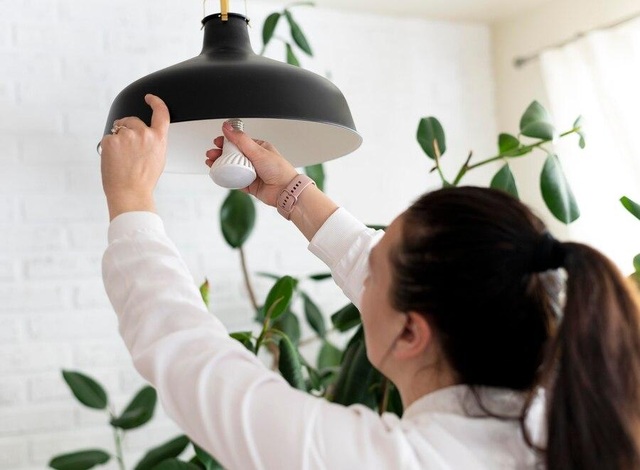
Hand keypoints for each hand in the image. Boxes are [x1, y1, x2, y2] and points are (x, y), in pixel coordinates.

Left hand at [100, 94, 169, 219]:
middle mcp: (144, 134)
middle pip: (133, 121)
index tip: (150, 98)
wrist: (130, 192)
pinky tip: (114, 159)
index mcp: (158, 138)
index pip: (161, 112)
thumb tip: (147, 134)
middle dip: (128, 128)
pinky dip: (109, 147)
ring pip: (119, 129)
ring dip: (118, 138)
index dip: (156, 102)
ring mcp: (126, 136)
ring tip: (121, 158)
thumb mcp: (158, 158)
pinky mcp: (111, 140)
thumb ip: (154, 142)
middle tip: (127, 148)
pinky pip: (108, 138)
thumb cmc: (143, 180)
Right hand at [205, 123, 297, 206]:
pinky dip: (227, 178)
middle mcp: (255, 159)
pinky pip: (235, 181)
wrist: (285, 191)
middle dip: (220, 154)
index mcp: (259, 148)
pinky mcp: (250, 184)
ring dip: (221, 165)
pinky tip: (220, 175)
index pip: (239, 142)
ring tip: (212, 163)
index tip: (217, 142)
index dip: (227, 141)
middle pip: (233, 155)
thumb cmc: (279, 170)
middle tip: (211, 154)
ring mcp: (252, 172)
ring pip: (232, 167)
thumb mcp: (258, 151)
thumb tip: (228, 127)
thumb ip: (241, 139)